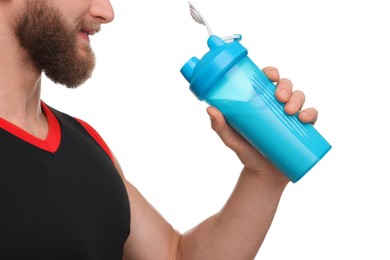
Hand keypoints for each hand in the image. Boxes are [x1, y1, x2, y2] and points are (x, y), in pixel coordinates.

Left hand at [206, 66, 317, 183]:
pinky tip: (304, 118)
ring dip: (297, 99)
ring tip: (289, 111)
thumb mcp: (231, 138)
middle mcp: (277, 105)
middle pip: (286, 85)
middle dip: (285, 87)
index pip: (267, 80)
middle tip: (279, 98)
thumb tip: (210, 109)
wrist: (262, 174)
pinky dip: (311, 113)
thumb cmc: (246, 151)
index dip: (271, 72)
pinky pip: (312, 115)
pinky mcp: (303, 129)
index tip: (271, 76)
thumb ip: (219, 126)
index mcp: (260, 101)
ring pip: (300, 97)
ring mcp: (291, 116)